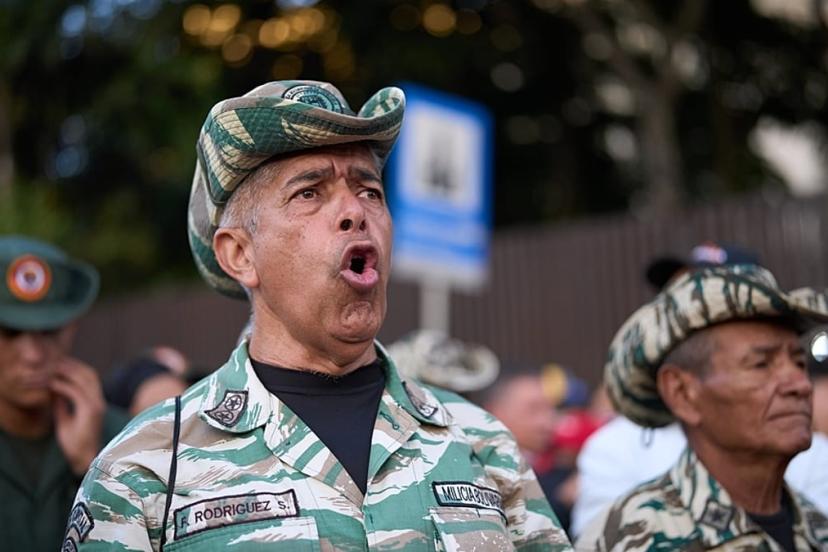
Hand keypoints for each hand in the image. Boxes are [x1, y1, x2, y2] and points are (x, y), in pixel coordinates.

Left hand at [50, 357, 105, 476]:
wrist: (84, 459)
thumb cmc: (75, 443)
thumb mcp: (65, 418)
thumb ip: (62, 403)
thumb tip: (54, 390)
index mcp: (95, 401)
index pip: (89, 376)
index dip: (75, 367)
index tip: (59, 362)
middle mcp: (99, 400)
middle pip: (89, 373)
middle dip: (72, 365)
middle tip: (54, 360)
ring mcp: (97, 405)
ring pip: (85, 379)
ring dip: (68, 371)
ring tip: (52, 368)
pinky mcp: (91, 411)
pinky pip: (76, 392)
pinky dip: (63, 386)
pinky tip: (51, 385)